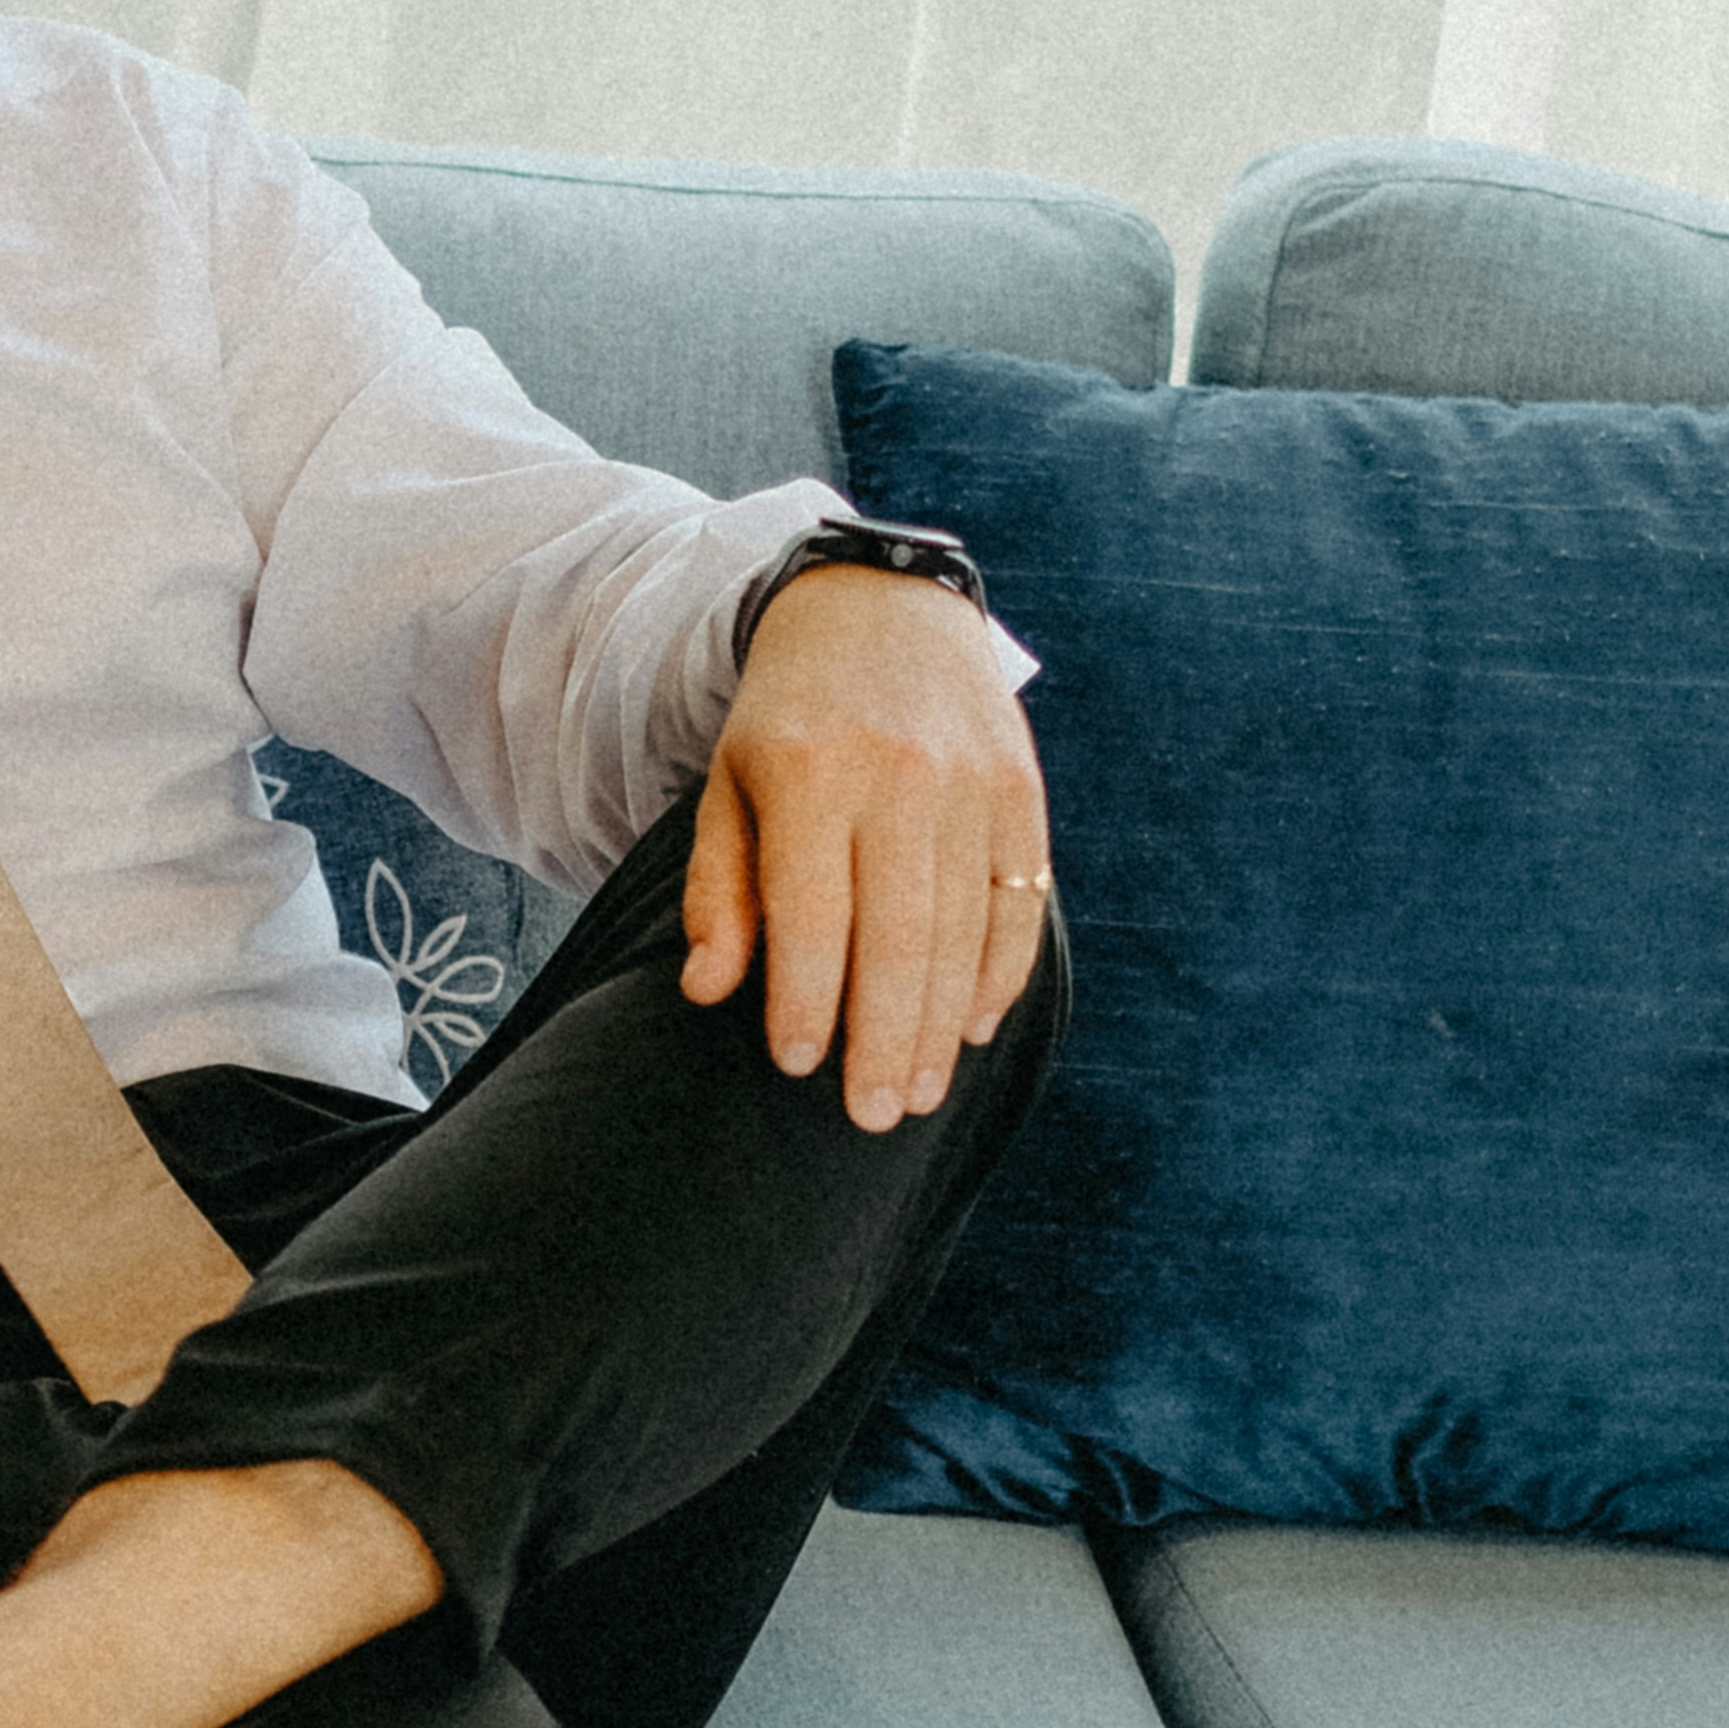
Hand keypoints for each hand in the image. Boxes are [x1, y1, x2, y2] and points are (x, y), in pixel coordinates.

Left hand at [683, 564, 1048, 1124]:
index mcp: (810, 771)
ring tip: (918, 1094)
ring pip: (962, 931)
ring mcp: (971, 785)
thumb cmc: (786, 719)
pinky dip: (998, 973)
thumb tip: (708, 989)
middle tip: (871, 1118)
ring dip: (941, 1026)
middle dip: (884, 1040)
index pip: (811, 912)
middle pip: (897, 937)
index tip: (796, 1065)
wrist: (881, 609)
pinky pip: (1016, 903)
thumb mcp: (729, 783)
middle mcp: (899, 777)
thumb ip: (719, 888)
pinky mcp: (1020, 793)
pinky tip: (972, 1027)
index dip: (805, 997)